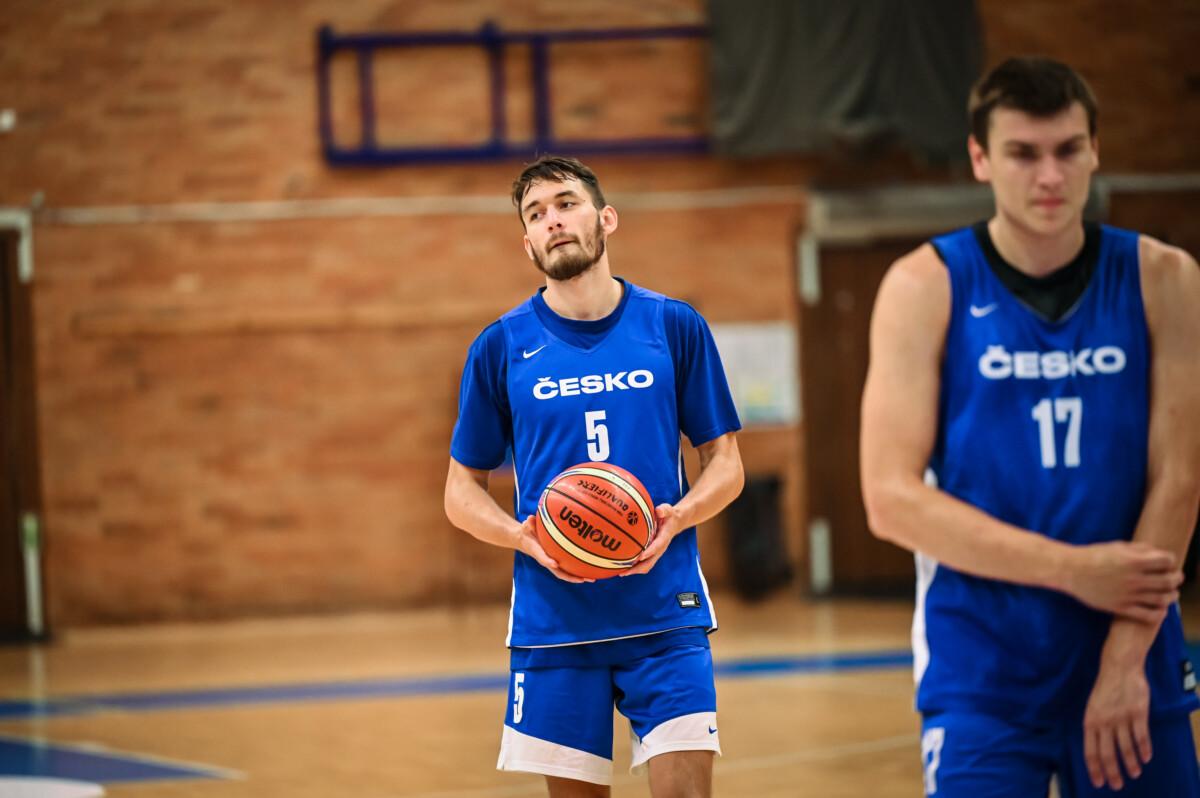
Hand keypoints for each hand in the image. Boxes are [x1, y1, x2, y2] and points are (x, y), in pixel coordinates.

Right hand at [515, 516, 592, 583]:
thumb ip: (529, 524)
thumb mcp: (527, 527)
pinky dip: (580, 569)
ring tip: (593, 578)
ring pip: (567, 573)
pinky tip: (592, 567)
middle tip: (583, 579)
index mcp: (539, 553)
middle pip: (559, 573)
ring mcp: (554, 563)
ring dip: (580, 577)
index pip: (543, 559)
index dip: (548, 562)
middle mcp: (548, 561)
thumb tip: (530, 518)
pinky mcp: (559, 561)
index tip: (555, 563)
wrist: (527, 541)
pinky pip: (570, 567)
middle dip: (571, 577)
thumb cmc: (528, 533)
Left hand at [622, 503, 684, 576]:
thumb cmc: (668, 515)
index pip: (657, 546)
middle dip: (637, 568)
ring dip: (634, 570)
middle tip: (624, 572)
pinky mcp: (652, 554)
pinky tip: (622, 565)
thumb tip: (658, 511)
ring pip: (646, 566)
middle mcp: (660, 548)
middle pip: (650, 563)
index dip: (650, 552)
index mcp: (664, 538)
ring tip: (620, 572)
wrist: (675, 523)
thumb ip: (664, 510)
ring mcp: (656, 553)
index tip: (640, 556)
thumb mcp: (668, 509)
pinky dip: (634, 566)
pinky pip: (643, 563)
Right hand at [1064, 542, 1180, 622]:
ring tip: (1170, 594)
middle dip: (1176, 578)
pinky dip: (1159, 614)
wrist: (1070, 571)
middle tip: (1174, 578)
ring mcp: (1128, 595)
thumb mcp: (1116, 546)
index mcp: (1133, 561)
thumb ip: (1139, 549)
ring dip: (1171, 596)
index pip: (1167, 560)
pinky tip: (1160, 609)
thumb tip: (1157, 554)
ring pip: (1162, 599)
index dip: (1170, 560)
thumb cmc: (1093, 555)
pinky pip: (1148, 615)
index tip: (1166, 562)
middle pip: (1169, 581)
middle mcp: (1133, 579)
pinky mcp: (1120, 608)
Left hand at [1083, 656, 1151, 790]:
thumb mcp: (1092, 706)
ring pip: (1126, 747)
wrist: (1119, 666)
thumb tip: (1097, 746)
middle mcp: (1104, 722)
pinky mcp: (1138, 713)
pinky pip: (1141, 736)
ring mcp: (1121, 718)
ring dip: (1130, 763)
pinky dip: (1144, 749)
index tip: (1099, 782)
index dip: (1094, 768)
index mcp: (1090, 720)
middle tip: (1117, 785)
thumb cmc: (1105, 687)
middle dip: (1112, 772)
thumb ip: (1095, 726)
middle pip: (1107, 753)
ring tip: (1134, 773)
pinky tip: (1146, 758)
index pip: (1090, 750)